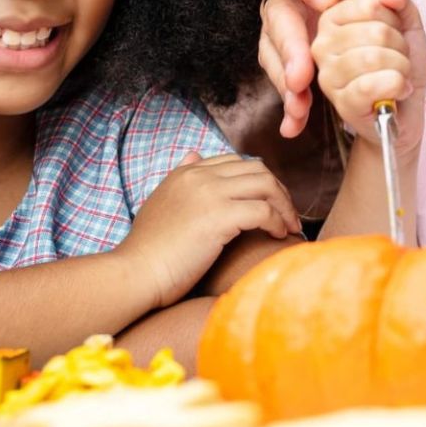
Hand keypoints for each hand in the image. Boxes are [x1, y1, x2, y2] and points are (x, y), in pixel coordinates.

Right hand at [120, 152, 299, 306]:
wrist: (136, 273)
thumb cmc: (151, 250)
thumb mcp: (162, 202)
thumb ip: (181, 180)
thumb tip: (193, 153)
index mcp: (186, 172)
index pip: (236, 162)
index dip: (260, 181)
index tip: (271, 203)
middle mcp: (199, 176)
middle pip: (258, 170)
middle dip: (279, 192)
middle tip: (289, 215)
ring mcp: (209, 193)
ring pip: (266, 185)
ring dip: (284, 206)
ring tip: (289, 226)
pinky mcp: (218, 216)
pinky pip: (263, 210)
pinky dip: (277, 221)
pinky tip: (279, 235)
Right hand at [256, 0, 395, 137]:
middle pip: (274, 13)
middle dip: (289, 45)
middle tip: (304, 72)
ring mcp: (280, 18)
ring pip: (273, 50)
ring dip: (286, 78)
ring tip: (300, 101)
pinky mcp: (288, 47)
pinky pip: (284, 74)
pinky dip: (291, 101)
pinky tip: (295, 123)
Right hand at [310, 0, 425, 152]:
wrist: (406, 109)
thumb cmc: (399, 63)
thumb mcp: (405, 20)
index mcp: (331, 19)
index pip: (370, 3)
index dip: (393, 18)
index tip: (391, 31)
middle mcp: (320, 44)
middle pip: (377, 30)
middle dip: (399, 46)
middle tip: (396, 59)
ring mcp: (327, 75)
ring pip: (376, 57)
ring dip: (401, 67)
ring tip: (397, 75)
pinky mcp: (341, 102)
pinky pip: (373, 84)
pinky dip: (397, 86)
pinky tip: (396, 91)